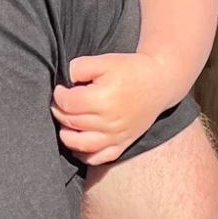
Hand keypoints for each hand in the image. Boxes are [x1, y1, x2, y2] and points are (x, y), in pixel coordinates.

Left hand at [51, 52, 166, 164]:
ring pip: (79, 144)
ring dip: (66, 134)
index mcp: (103, 99)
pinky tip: (79, 142)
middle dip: (59, 111)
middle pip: (71, 122)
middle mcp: (108, 121)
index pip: (67, 103)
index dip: (58, 95)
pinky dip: (83, 154)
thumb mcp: (105, 60)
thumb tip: (65, 80)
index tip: (60, 89)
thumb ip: (80, 67)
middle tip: (61, 103)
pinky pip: (98, 158)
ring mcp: (115, 136)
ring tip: (67, 121)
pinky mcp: (122, 145)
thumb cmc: (131, 70)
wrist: (159, 83)